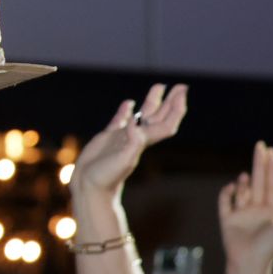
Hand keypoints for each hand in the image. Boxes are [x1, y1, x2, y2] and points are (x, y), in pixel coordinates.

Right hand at [70, 84, 187, 203]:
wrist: (90, 187)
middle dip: (170, 102)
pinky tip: (128, 103)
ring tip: (159, 87)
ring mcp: (123, 137)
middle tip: (181, 86)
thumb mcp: (122, 160)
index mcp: (142, 142)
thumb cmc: (106, 177)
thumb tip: (136, 122)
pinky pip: (120, 120)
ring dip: (152, 102)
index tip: (182, 93)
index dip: (176, 109)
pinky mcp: (108, 137)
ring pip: (142, 116)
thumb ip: (131, 142)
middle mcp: (136, 138)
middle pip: (159, 117)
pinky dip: (126, 111)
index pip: (166, 123)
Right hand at [217, 141, 272, 273]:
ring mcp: (242, 213)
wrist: (250, 264)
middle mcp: (257, 209)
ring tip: (245, 176)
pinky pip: (225, 201)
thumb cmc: (271, 248)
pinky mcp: (227, 218)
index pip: (272, 184)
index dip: (272, 167)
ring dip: (244, 182)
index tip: (271, 152)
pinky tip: (233, 187)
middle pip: (258, 180)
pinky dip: (227, 192)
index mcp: (272, 210)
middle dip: (259, 163)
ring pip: (242, 190)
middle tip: (260, 145)